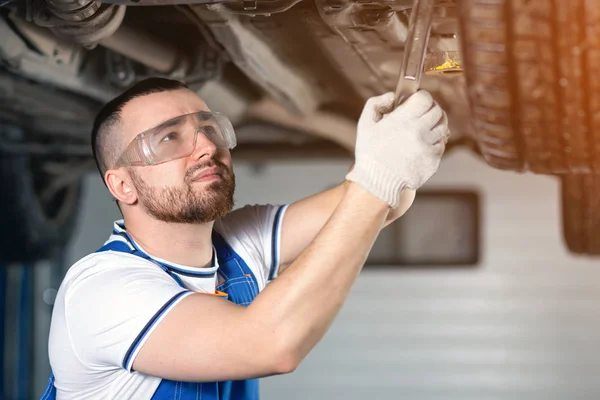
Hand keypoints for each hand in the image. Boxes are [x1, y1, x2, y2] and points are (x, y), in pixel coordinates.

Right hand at [345, 90, 448, 207]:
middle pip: (437, 111)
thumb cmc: (370, 154)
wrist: (377, 182)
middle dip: (430, 109)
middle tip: (423, 113)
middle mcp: (419, 131)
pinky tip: (423, 144)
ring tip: (425, 128)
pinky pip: (441, 145)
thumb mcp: (365, 124)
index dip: (421, 97)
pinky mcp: (433, 160)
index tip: (417, 100)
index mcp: (404, 119)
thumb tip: (392, 97)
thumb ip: (376, 104)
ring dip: (435, 124)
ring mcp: (428, 146)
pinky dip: (434, 142)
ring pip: (442, 127)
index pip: (425, 99)